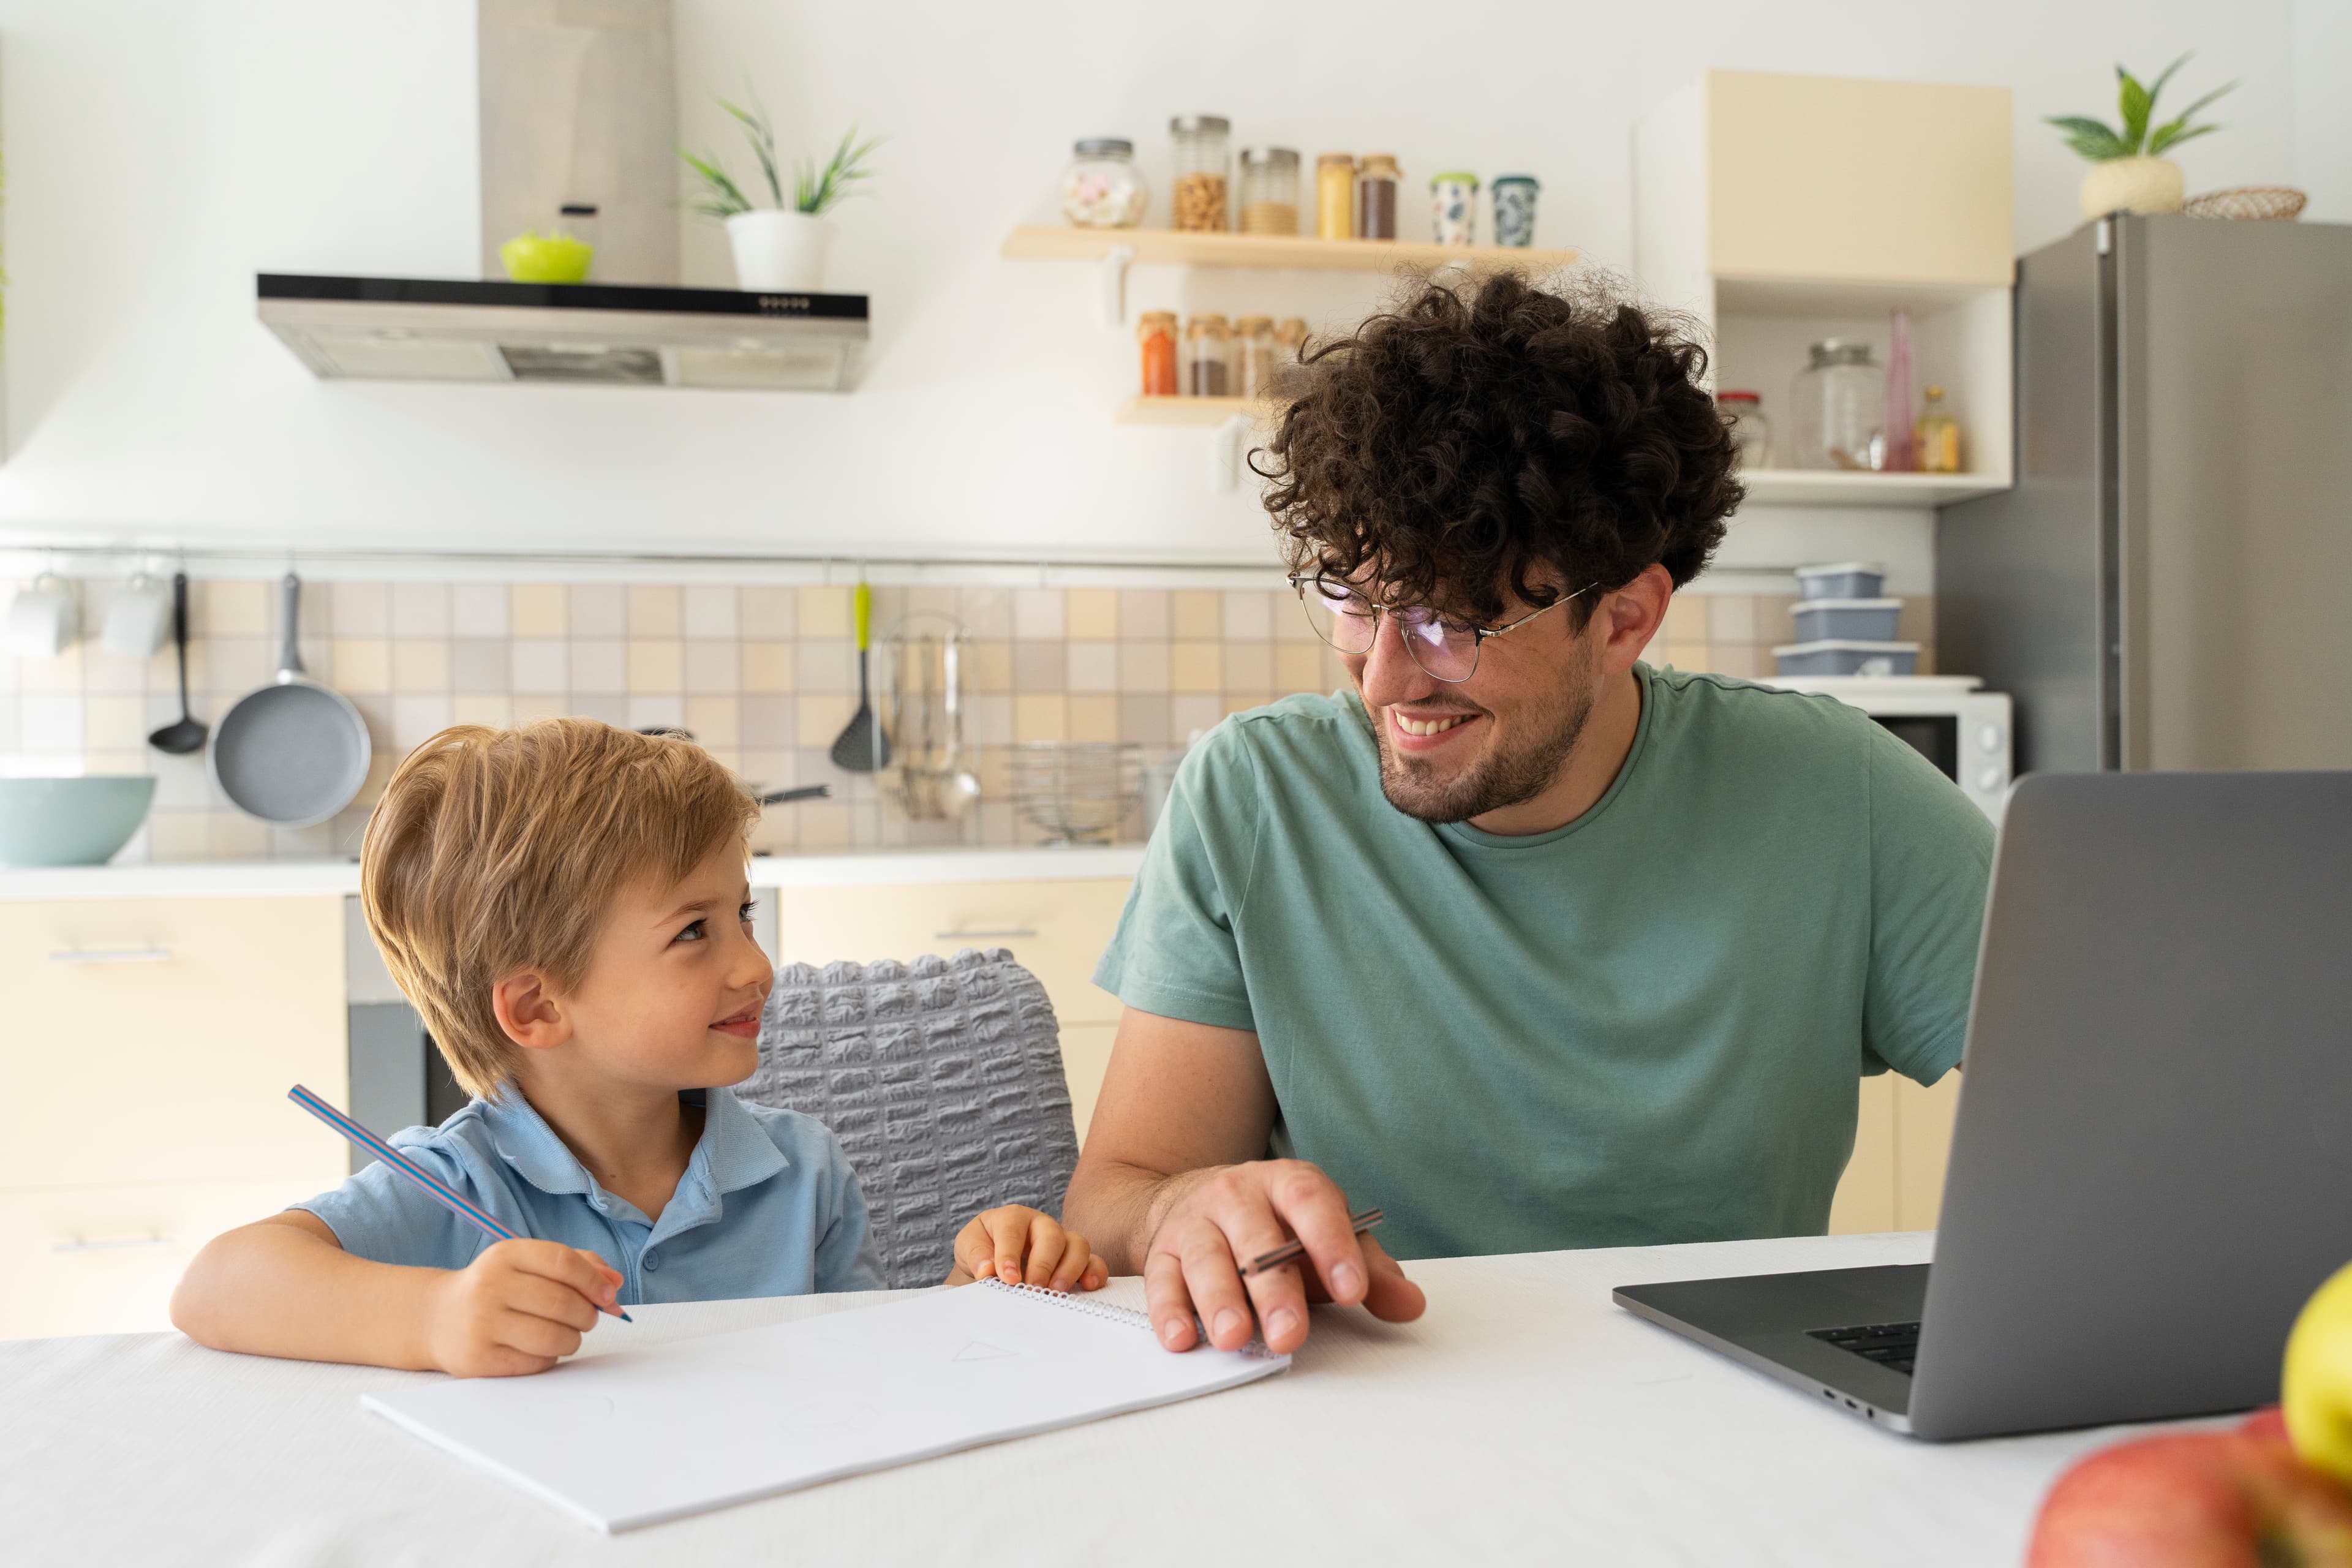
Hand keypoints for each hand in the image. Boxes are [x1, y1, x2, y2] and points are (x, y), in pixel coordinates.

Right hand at [422, 1238, 622, 1376]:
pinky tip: (540, 1348)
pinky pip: (537, 1363)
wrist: (438, 1318)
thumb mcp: (529, 1265)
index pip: (563, 1262)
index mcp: (506, 1255)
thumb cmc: (497, 1289)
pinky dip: (551, 1358)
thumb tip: (615, 1282)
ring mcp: (482, 1324)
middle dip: (588, 1314)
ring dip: (573, 1339)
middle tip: (588, 1317)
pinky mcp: (480, 1358)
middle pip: (562, 1302)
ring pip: (553, 1337)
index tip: (608, 1294)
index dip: (594, 1280)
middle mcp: (490, 1286)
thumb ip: (577, 1266)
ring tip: (566, 1334)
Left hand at [945, 1207, 1107, 1292]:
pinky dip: (1095, 1272)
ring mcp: (1062, 1240)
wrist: (993, 1259)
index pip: (1012, 1230)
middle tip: (1033, 1288)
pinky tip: (1089, 1287)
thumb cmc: (983, 1248)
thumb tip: (987, 1271)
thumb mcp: (969, 1246)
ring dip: (1069, 1269)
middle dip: (1043, 1264)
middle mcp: (1041, 1225)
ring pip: (1078, 1245)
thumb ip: (975, 1254)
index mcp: (1012, 1218)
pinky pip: (1095, 1260)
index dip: (1009, 1254)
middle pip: (1051, 1235)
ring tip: (1055, 1292)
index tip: (1006, 1278)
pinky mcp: (1076, 1259)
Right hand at [1143, 1160, 1424, 1355]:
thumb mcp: (1326, 1239)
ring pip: (1205, 1259)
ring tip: (1234, 1337)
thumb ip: (1370, 1271)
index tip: (1352, 1290)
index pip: (1312, 1203)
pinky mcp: (1161, 1252)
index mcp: (1288, 1184)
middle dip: (1274, 1290)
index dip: (1333, 1245)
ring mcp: (1196, 1222)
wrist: (1195, 1200)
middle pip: (1256, 1238)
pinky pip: (1161, 1280)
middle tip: (1289, 1334)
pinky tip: (1182, 1337)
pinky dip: (1169, 1310)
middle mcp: (1238, 1195)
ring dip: (1218, 1300)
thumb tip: (1411, 1305)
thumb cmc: (1275, 1227)